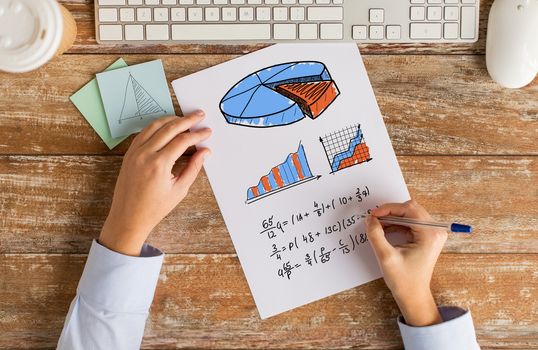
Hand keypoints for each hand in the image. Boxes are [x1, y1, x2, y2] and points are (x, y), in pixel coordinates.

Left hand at [99, 111, 211, 255]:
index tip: (207, 132)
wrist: (128, 217)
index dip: (197, 134)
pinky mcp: (129, 153)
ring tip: (185, 118)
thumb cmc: (154, 208)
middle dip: (187, 120)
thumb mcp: (179, 190)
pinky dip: (156, 126)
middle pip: (169, 128)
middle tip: (200, 115)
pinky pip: (143, 133)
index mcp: (159, 165)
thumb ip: (193, 168)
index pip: (182, 141)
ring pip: (154, 126)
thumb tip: (205, 152)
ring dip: (171, 119)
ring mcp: (134, 152)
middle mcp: (145, 155)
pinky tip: (167, 126)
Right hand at [366, 200, 446, 325]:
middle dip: (390, 212)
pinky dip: (397, 224)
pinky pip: (411, 222)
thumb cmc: (404, 281)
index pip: (408, 209)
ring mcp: (432, 233)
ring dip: (392, 217)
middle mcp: (435, 231)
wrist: (414, 296)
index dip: (388, 209)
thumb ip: (376, 235)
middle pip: (410, 209)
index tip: (373, 215)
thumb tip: (369, 219)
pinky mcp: (427, 237)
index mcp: (429, 234)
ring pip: (410, 214)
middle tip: (374, 220)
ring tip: (378, 226)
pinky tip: (385, 230)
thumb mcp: (386, 257)